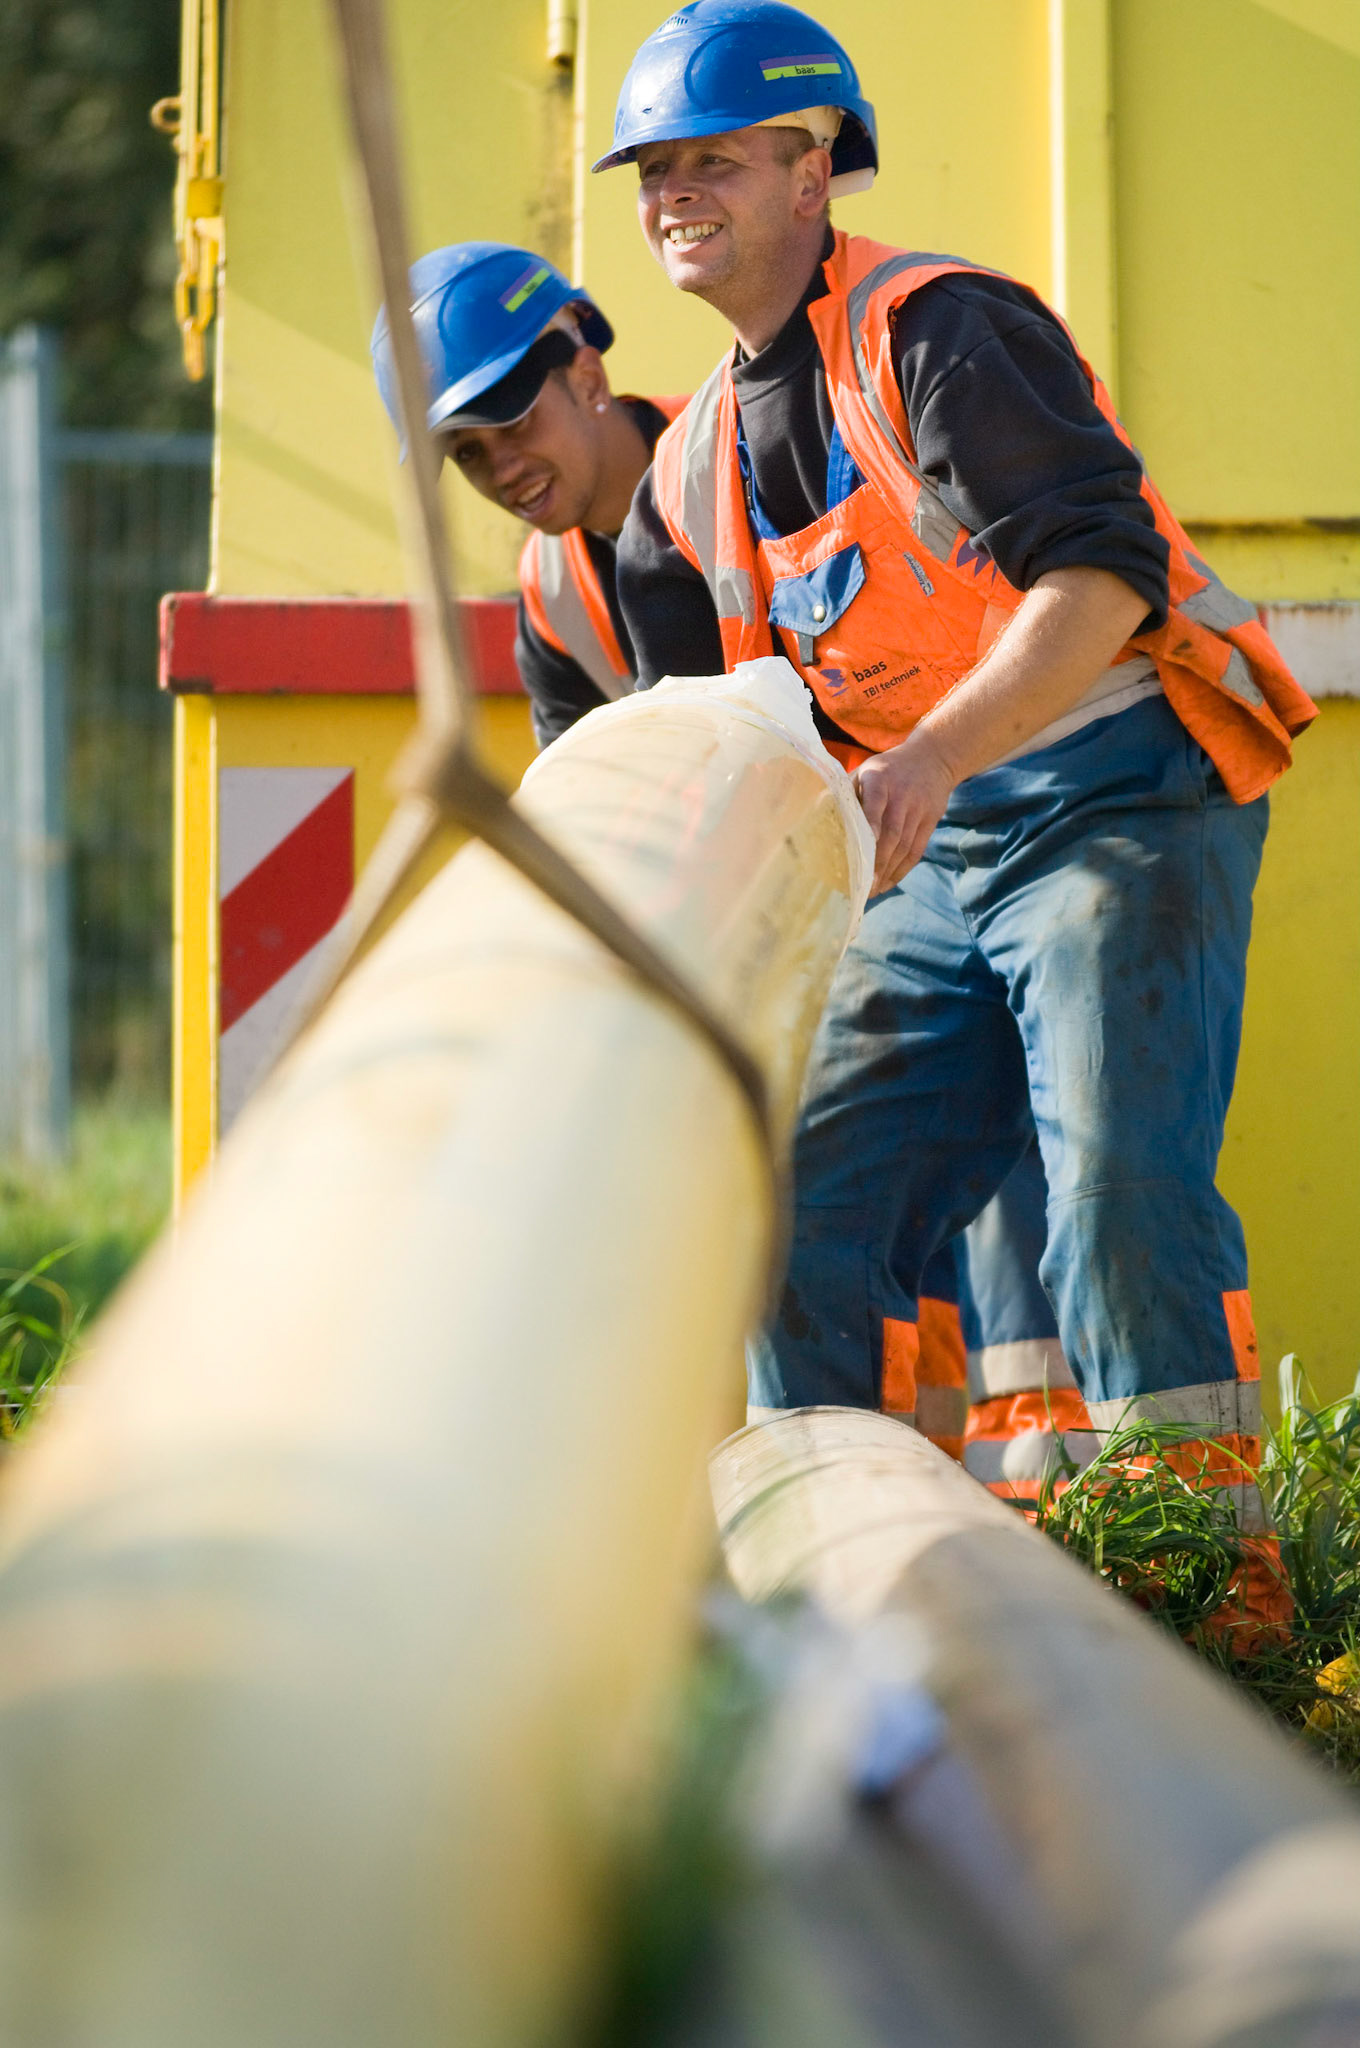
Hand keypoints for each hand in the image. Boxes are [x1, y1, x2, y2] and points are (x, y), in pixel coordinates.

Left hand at [853, 726, 957, 892]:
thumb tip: (816, 813)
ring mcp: (919, 808)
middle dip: (877, 861)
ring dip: (888, 871)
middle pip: (892, 832)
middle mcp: (902, 794)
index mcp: (880, 778)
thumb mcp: (865, 770)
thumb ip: (845, 791)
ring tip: (872, 890)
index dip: (871, 824)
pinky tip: (888, 882)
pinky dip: (902, 869)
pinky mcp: (931, 820)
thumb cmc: (887, 769)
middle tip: (862, 885)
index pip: (876, 802)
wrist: (932, 758)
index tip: (863, 848)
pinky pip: (917, 850)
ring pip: (905, 845)